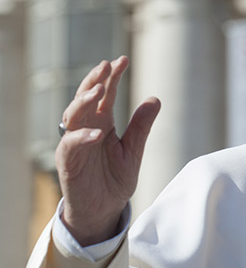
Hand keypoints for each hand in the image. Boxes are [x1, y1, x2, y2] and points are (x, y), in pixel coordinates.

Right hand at [56, 56, 160, 245]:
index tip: (123, 59)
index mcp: (102, 123)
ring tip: (99, 91)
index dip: (112, 76)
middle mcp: (86, 128)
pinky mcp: (68, 161)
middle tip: (106, 66)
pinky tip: (99, 132)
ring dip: (84, 102)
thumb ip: (141, 126)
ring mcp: (75, 143)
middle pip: (85, 98)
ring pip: (73, 115)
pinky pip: (72, 145)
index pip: (105, 94)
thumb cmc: (115, 179)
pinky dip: (84, 137)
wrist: (105, 208)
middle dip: (94, 80)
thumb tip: (155, 98)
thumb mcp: (134, 150)